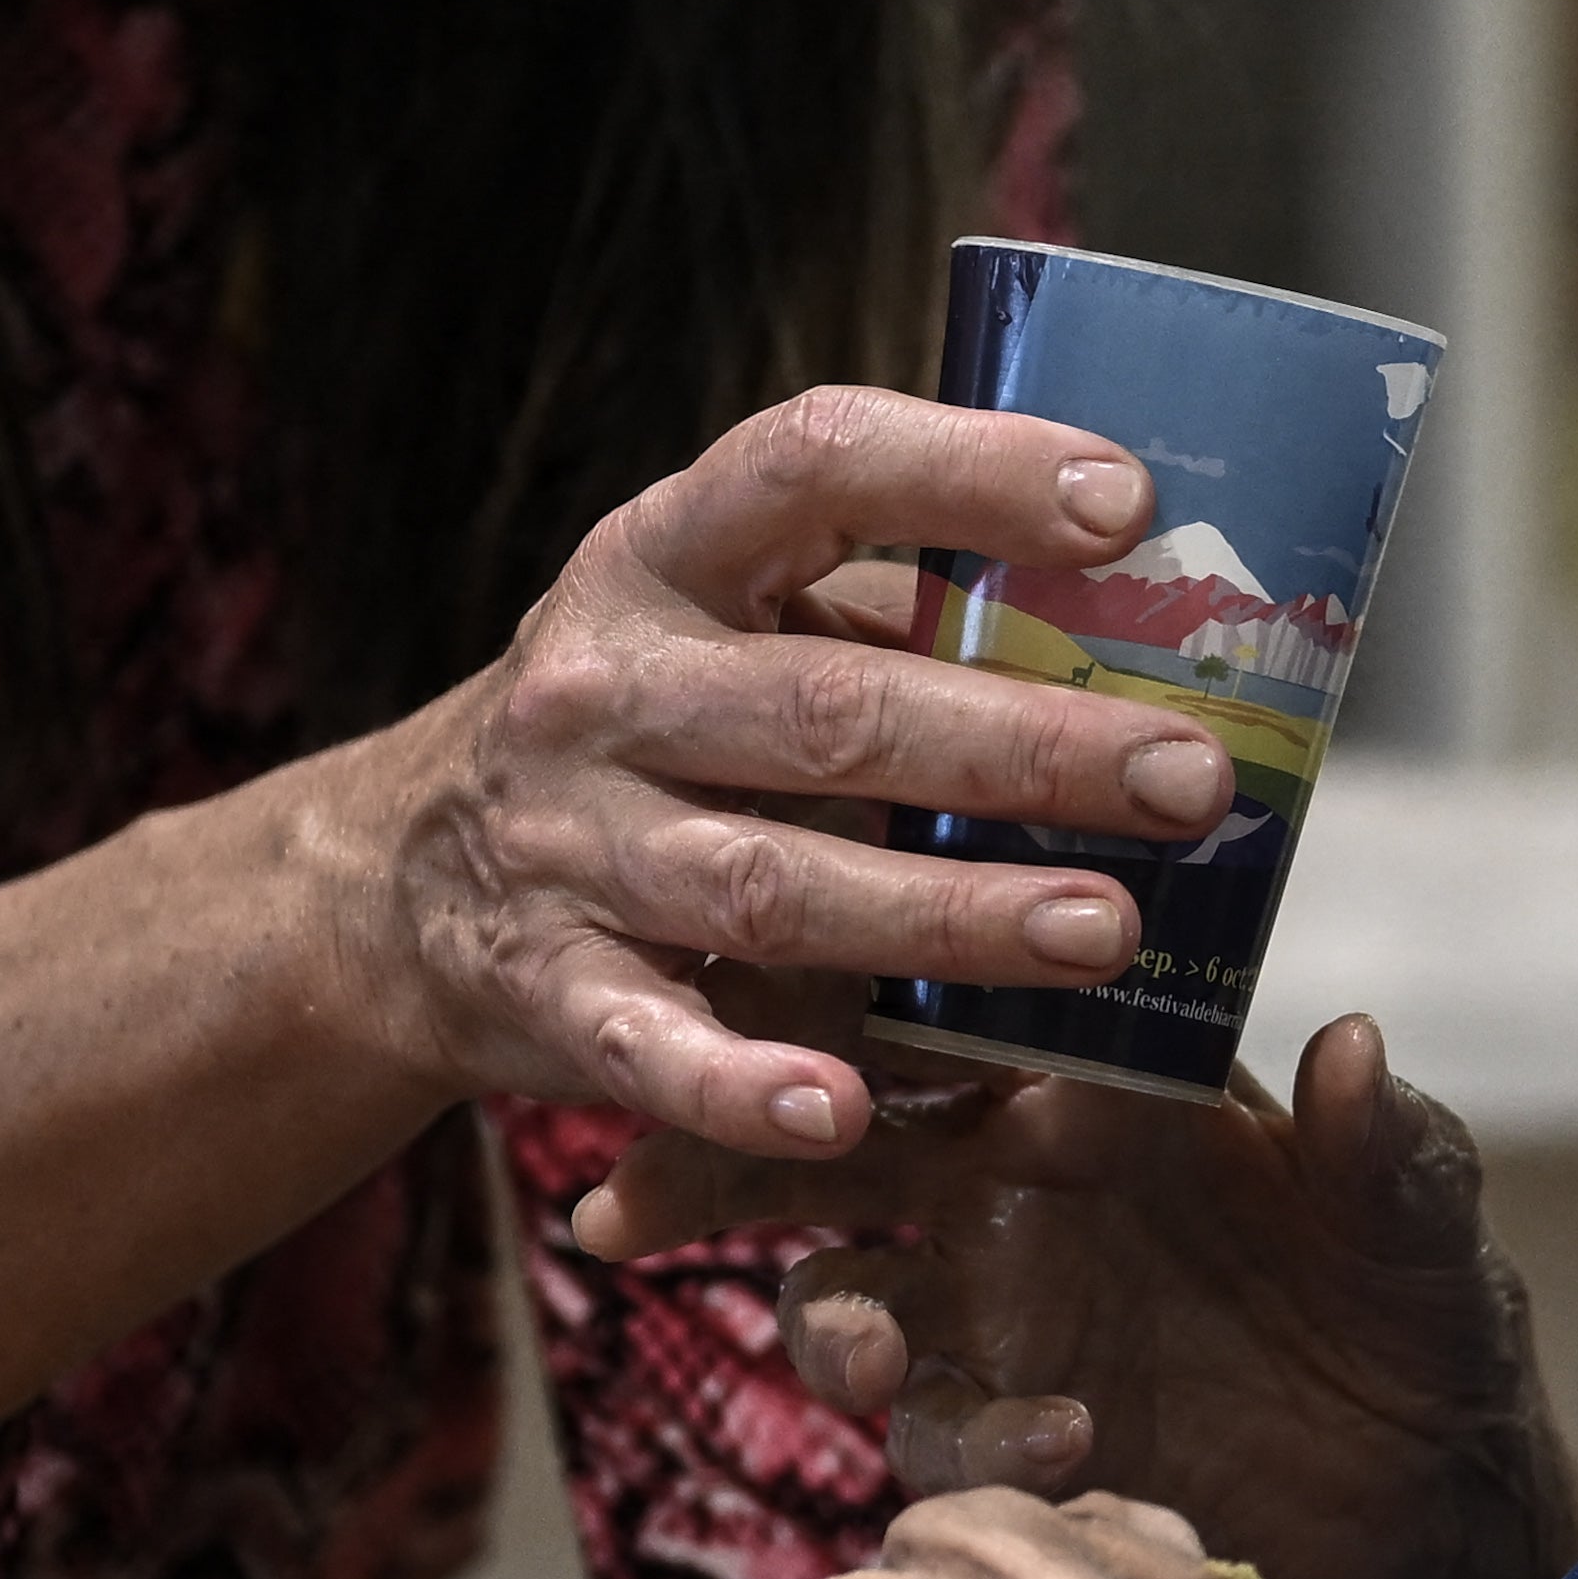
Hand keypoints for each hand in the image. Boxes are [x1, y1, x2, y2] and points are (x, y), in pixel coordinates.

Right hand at [327, 382, 1255, 1157]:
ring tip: (1102, 931)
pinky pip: (647, 1043)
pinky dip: (739, 1085)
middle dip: (1024, 745)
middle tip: (1189, 778)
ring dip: (946, 912)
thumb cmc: (634, 729)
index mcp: (667, 556)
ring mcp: (568, 842)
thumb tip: (1138, 618)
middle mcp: (607, 686)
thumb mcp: (718, 624)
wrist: (388, 883)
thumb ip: (882, 614)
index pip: (814, 467)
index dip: (967, 471)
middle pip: (833, 708)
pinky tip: (840, 1112)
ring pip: (769, 880)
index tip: (1124, 499)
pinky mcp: (539, 990)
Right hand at [587, 1008, 1577, 1578]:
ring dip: (838, 1328)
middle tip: (639, 1200)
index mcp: (1090, 1091)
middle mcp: (1016, 1194)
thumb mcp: (1418, 1216)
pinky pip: (945, 1443)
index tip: (746, 1001)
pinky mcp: (1021, 1440)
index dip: (834, 1006)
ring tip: (873, 1358)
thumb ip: (1381, 1141)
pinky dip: (978, 1443)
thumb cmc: (1421, 1305)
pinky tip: (1062, 1441)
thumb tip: (1352, 1046)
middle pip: (826, 1156)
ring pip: (851, 1309)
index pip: (934, 1017)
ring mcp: (1005, 1322)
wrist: (1439, 1489)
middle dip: (722, 1168)